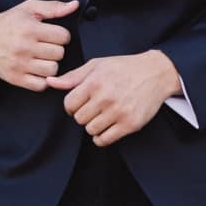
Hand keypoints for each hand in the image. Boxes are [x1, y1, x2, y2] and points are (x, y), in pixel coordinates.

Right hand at [0, 0, 76, 90]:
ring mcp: (20, 64)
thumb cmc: (8, 22)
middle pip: (59, 53)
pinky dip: (42, 79)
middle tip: (46, 46)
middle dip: (55, 49)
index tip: (53, 35)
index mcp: (29, 28)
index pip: (63, 37)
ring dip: (50, 64)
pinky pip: (41, 85)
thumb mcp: (29, 8)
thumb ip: (54, 7)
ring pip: (52, 70)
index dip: (61, 35)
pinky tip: (37, 69)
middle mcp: (24, 47)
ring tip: (42, 57)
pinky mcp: (16, 78)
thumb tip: (75, 5)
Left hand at [46, 50, 182, 146]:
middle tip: (93, 108)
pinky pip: (104, 140)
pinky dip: (102, 137)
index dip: (71, 106)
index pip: (69, 104)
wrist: (156, 73)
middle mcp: (106, 97)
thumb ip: (72, 76)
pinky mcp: (130, 124)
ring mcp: (118, 112)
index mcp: (95, 82)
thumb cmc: (123, 67)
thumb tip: (50, 83)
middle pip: (79, 119)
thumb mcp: (97, 65)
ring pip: (90, 130)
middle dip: (83, 114)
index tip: (79, 103)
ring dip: (93, 126)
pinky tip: (107, 127)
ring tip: (102, 116)